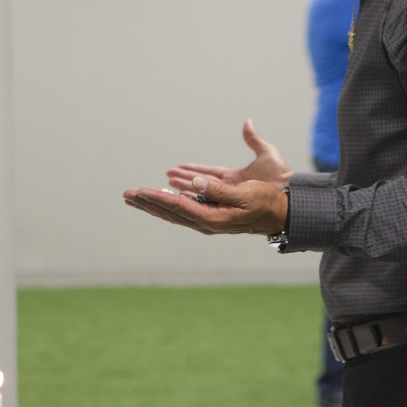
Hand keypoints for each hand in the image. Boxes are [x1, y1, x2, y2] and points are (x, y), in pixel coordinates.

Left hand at [123, 176, 287, 235]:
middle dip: (147, 203)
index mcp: (213, 219)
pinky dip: (169, 202)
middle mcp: (207, 222)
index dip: (156, 199)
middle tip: (125, 195)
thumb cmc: (266, 202)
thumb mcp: (245, 194)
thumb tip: (194, 183)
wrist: (281, 215)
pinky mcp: (212, 215)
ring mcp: (208, 220)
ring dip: (154, 204)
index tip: (138, 191)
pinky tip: (162, 196)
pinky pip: (184, 209)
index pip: (178, 207)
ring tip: (135, 198)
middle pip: (170, 213)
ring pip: (174, 212)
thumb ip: (219, 190)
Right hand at [166, 119, 291, 194]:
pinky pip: (205, 200)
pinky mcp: (228, 205)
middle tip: (165, 177)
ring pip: (198, 193)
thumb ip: (254, 140)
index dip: (192, 171)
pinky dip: (191, 197)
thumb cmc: (282, 177)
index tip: (175, 169)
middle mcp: (228, 190)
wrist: (290, 195)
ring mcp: (228, 198)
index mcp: (235, 179)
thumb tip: (247, 122)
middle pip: (198, 185)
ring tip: (164, 185)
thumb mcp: (267, 154)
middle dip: (180, 181)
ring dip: (181, 188)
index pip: (208, 174)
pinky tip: (177, 196)